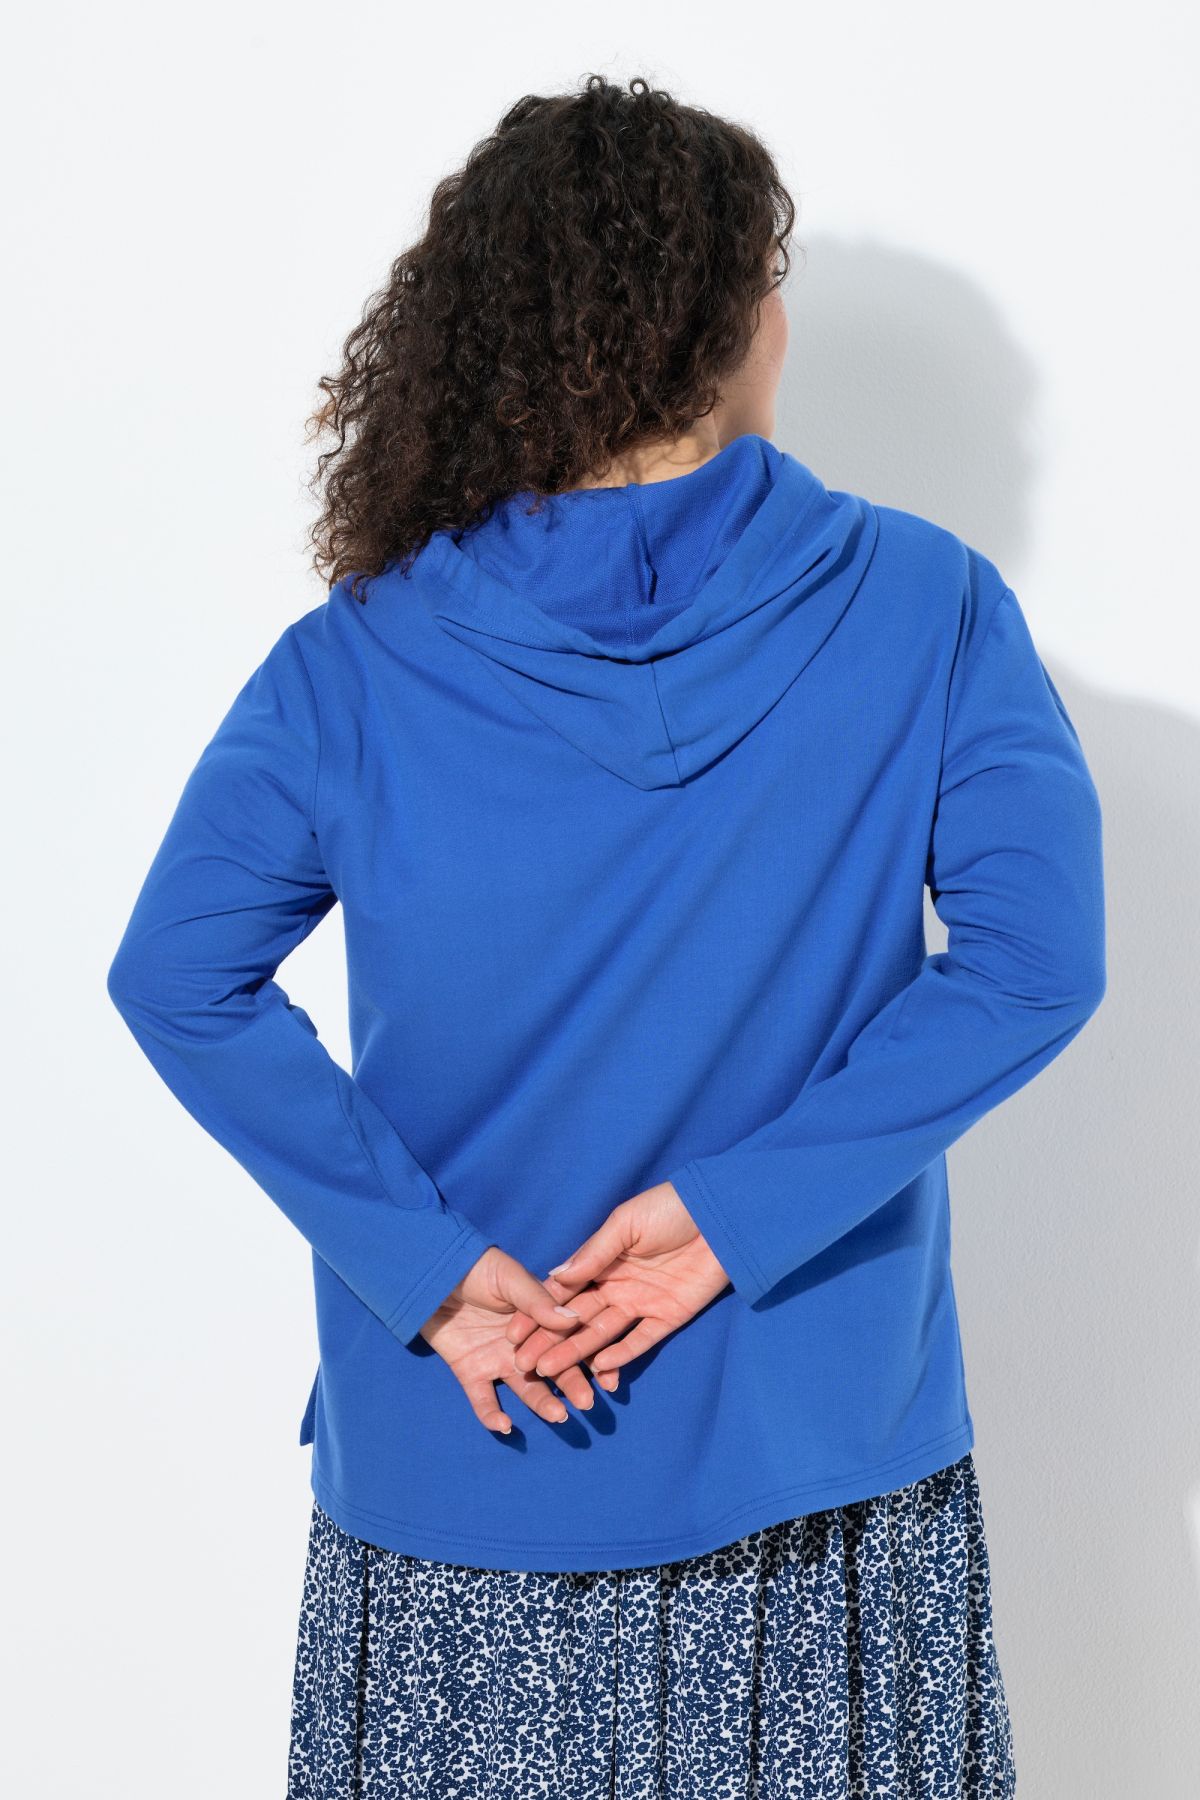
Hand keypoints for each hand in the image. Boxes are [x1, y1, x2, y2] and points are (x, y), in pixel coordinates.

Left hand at [418, 1243, 616, 1435]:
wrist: (429, 1271)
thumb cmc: (474, 1267)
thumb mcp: (509, 1278)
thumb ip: (538, 1302)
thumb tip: (575, 1321)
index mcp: (537, 1317)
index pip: (570, 1341)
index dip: (592, 1358)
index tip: (610, 1378)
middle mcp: (523, 1343)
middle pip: (553, 1368)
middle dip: (572, 1386)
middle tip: (587, 1403)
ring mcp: (497, 1359)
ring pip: (525, 1388)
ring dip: (542, 1403)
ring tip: (558, 1415)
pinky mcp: (470, 1371)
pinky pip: (483, 1400)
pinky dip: (493, 1416)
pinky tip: (506, 1426)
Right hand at [504, 1182, 729, 1380]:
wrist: (720, 1213)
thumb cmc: (669, 1208)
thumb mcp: (626, 1223)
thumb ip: (593, 1253)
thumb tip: (554, 1278)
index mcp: (602, 1262)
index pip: (564, 1293)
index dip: (538, 1312)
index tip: (513, 1332)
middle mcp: (617, 1286)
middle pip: (577, 1319)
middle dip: (550, 1340)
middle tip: (523, 1363)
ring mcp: (642, 1303)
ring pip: (603, 1333)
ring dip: (578, 1353)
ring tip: (550, 1371)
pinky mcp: (668, 1316)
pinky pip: (641, 1340)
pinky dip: (621, 1354)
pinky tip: (600, 1367)